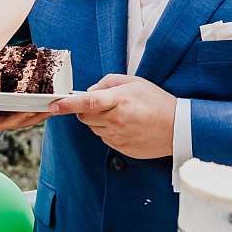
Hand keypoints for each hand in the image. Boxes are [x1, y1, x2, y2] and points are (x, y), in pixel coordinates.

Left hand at [49, 74, 176, 158]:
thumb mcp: (134, 82)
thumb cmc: (157, 102)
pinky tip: (127, 126)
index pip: (87, 102)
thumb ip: (108, 82)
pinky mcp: (120, 148)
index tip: (53, 105)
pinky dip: (109, 131)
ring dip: (100, 121)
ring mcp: (117, 136)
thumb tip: (89, 91)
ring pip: (93, 128)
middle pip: (84, 117)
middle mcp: (115, 120)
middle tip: (105, 105)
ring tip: (122, 116)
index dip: (67, 104)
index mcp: (118, 101)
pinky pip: (105, 138)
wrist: (177, 128)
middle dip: (87, 110)